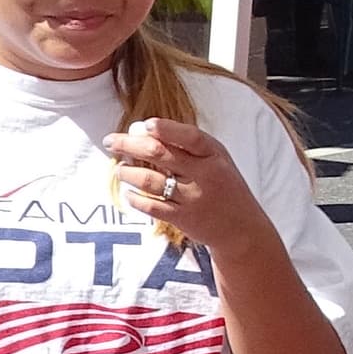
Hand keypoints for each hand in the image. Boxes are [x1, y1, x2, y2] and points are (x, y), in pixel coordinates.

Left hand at [105, 117, 269, 253]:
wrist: (242, 229)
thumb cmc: (223, 186)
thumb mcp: (216, 160)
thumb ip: (186, 146)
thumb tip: (142, 129)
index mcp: (213, 155)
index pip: (190, 137)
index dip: (166, 129)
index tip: (144, 124)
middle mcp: (204, 175)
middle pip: (160, 155)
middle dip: (129, 145)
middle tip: (111, 141)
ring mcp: (192, 198)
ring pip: (150, 181)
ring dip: (128, 173)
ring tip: (120, 169)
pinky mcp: (183, 219)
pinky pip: (151, 206)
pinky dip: (135, 199)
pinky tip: (128, 193)